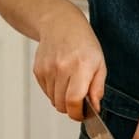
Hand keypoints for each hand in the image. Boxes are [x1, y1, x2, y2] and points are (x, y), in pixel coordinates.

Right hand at [32, 4, 106, 120]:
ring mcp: (47, 69)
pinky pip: (46, 92)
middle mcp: (62, 68)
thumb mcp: (100, 63)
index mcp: (81, 66)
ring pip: (53, 100)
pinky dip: (54, 91)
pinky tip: (61, 77)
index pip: (74, 101)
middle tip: (79, 101)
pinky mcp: (38, 70)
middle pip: (62, 105)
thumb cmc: (83, 43)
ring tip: (70, 84)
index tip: (82, 114)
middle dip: (71, 108)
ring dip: (62, 99)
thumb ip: (97, 88)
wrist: (60, 24)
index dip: (77, 114)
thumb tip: (95, 108)